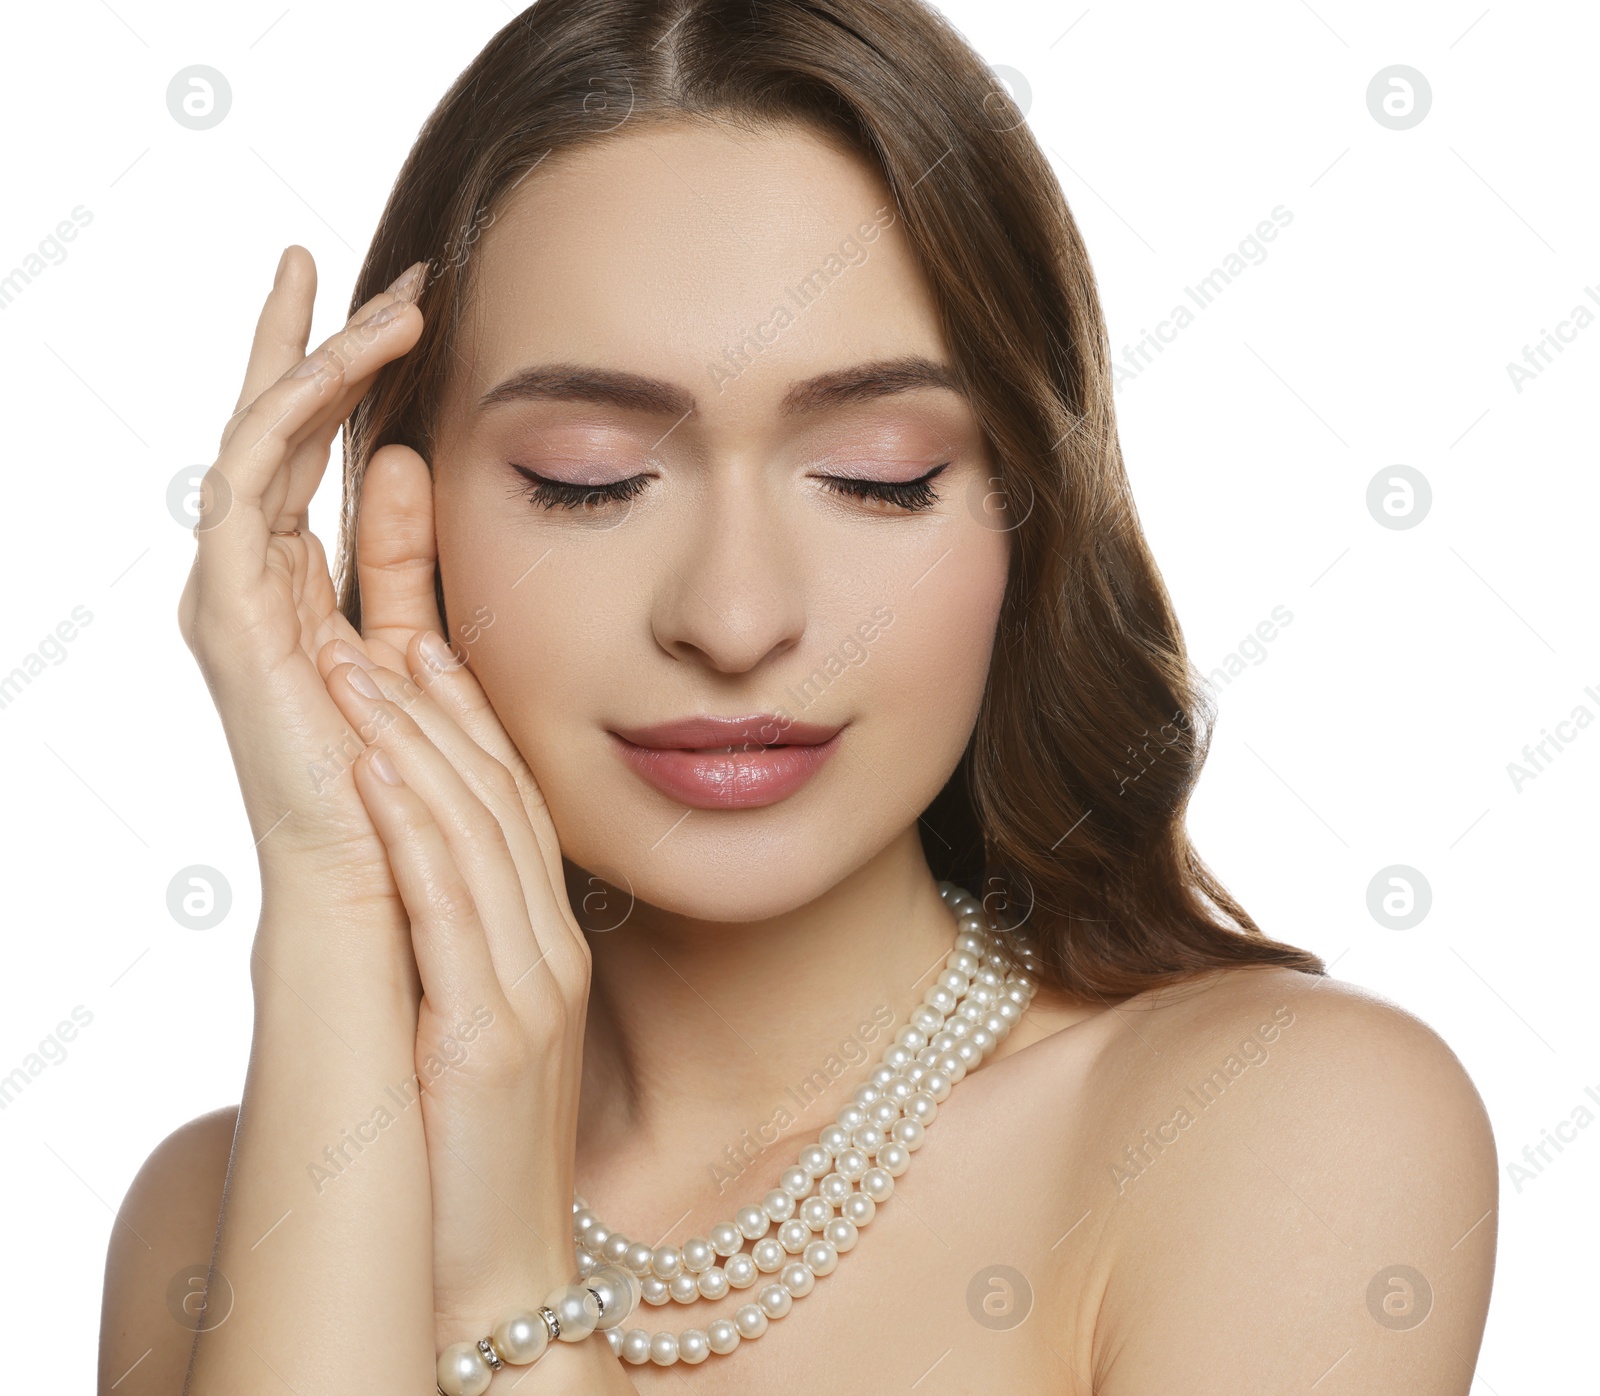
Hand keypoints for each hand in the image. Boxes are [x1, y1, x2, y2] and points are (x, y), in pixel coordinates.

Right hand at [177, 245, 428, 935]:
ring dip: (318, 361)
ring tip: (390, 303)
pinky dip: (287, 418)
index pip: (311, 457)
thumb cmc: (408, 783)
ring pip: (259, 438)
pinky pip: (245, 485)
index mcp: (291, 589)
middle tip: (400, 275)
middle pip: (276, 431)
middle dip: (328, 344)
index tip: (413, 308)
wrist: (384, 879)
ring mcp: (231, 596)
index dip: (350, 377)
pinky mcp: (229, 614)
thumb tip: (411, 466)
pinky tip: (343, 368)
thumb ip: (405, 559)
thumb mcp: (415, 641)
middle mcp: (250, 582)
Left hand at [316, 627, 593, 1342]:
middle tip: (387, 628)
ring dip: (414, 745)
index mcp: (549, 947)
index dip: (472, 723)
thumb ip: (468, 951)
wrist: (493, 1274)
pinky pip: (449, 909)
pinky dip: (412, 831)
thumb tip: (420, 885)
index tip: (428, 649)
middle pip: (500, 802)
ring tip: (361, 671)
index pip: (514, 808)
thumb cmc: (469, 1157)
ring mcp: (532, 990)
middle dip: (439, 709)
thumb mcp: (480, 1031)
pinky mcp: (494, 1034)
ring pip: (477, 836)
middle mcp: (551, 953)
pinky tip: (373, 773)